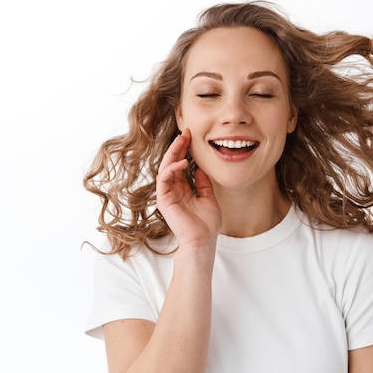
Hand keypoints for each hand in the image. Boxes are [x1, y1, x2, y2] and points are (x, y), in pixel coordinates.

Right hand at [156, 129, 221, 247]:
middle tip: (185, 132)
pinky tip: (183, 162)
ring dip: (173, 152)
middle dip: (178, 146)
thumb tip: (201, 168)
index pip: (180, 165)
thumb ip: (204, 183)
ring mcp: (167, 194)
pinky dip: (172, 168)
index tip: (191, 137)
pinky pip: (164, 179)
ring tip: (182, 140)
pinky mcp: (164, 200)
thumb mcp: (209, 198)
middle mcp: (173, 190)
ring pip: (166, 167)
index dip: (184, 150)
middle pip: (172, 163)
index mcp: (182, 189)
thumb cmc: (207, 224)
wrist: (203, 240)